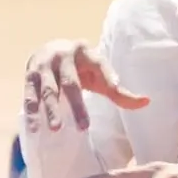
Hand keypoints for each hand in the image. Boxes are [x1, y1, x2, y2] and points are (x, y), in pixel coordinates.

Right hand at [22, 39, 147, 132]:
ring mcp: (45, 64)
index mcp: (87, 52)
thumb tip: (147, 102)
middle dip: (76, 105)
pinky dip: (32, 111)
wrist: (50, 49)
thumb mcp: (100, 76)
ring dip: (51, 109)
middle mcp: (65, 55)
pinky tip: (34, 127)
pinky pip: (30, 94)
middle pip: (72, 82)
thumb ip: (119, 91)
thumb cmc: (81, 69)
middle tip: (83, 127)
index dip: (108, 76)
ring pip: (49, 89)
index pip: (100, 65)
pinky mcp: (30, 74)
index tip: (116, 88)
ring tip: (56, 129)